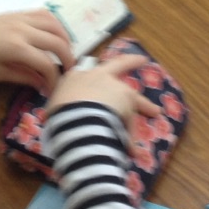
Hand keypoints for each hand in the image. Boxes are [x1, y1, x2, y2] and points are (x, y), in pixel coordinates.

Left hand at [0, 11, 74, 91]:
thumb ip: (24, 77)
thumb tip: (44, 84)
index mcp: (16, 48)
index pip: (46, 64)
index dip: (54, 79)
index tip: (53, 89)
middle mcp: (24, 30)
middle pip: (57, 42)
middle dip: (68, 58)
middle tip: (69, 70)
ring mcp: (22, 18)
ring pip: (55, 24)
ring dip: (65, 38)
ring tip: (66, 51)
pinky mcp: (20, 12)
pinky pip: (44, 14)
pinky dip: (55, 24)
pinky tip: (56, 34)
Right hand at [47, 53, 162, 123]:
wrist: (75, 117)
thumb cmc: (58, 114)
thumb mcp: (53, 110)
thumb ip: (60, 110)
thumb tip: (57, 120)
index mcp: (74, 78)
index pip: (83, 74)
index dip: (90, 79)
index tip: (99, 77)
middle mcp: (96, 76)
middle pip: (118, 64)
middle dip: (131, 61)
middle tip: (143, 60)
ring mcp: (113, 85)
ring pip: (133, 95)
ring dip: (145, 104)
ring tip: (155, 111)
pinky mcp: (127, 98)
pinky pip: (130, 120)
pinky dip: (131, 133)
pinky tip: (132, 148)